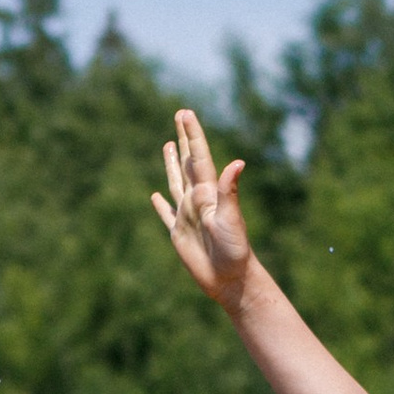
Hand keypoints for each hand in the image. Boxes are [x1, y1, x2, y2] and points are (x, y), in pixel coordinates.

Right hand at [150, 106, 254, 303]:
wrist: (231, 280)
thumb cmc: (235, 250)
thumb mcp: (231, 219)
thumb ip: (230, 192)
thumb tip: (237, 163)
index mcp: (209, 193)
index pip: (199, 157)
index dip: (192, 134)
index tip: (186, 112)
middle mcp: (198, 200)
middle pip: (188, 163)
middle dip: (184, 139)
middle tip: (180, 115)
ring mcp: (187, 216)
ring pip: (176, 183)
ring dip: (173, 164)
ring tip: (168, 146)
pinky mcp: (179, 233)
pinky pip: (166, 214)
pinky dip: (160, 205)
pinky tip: (156, 196)